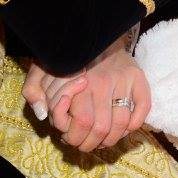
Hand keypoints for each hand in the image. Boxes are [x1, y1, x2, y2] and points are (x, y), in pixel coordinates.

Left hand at [22, 34, 150, 153]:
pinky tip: (123, 128)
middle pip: (102, 128)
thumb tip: (41, 114)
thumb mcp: (42, 68)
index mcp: (80, 81)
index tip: (70, 138)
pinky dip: (134, 125)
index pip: (81, 122)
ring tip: (103, 140)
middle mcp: (104, 82)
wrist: (96, 33)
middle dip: (92, 144)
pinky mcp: (139, 78)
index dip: (75, 137)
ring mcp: (124, 80)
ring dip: (112, 140)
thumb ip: (34, 90)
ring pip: (122, 124)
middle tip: (86, 144)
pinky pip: (143, 108)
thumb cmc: (68, 55)